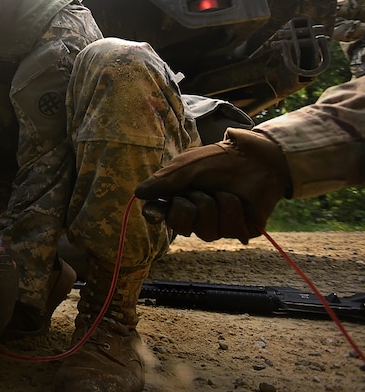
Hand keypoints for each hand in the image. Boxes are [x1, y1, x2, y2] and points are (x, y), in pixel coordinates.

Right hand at [134, 130, 290, 242]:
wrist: (254, 160)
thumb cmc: (218, 160)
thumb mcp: (185, 167)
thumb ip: (162, 182)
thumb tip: (137, 193)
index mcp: (178, 198)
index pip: (160, 214)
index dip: (156, 214)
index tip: (154, 212)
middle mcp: (195, 215)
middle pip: (180, 226)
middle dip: (189, 206)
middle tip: (199, 191)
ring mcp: (217, 224)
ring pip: (205, 231)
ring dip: (213, 206)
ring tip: (222, 191)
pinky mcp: (238, 230)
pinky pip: (228, 229)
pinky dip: (232, 209)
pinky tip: (239, 200)